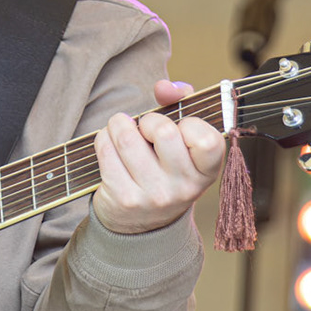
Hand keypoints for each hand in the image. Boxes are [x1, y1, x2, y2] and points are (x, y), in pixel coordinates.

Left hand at [90, 80, 225, 235]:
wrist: (141, 223)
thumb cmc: (164, 167)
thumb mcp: (182, 140)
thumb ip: (180, 103)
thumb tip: (164, 87)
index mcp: (206, 171)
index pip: (207, 139)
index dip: (189, 123)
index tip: (178, 126)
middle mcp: (184, 187)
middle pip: (163, 131)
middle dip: (148, 119)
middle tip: (144, 127)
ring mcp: (154, 196)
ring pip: (127, 138)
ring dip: (119, 125)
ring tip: (121, 129)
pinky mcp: (125, 199)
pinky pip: (106, 151)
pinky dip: (104, 139)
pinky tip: (110, 144)